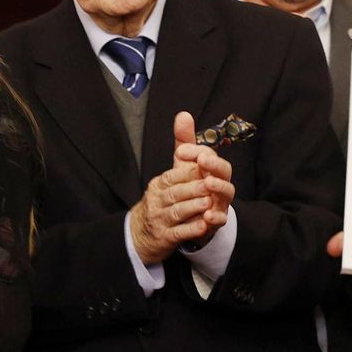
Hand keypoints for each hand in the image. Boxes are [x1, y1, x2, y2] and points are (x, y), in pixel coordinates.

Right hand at [129, 113, 232, 262]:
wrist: (142, 233)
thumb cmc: (163, 198)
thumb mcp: (171, 171)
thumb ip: (181, 144)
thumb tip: (184, 114)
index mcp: (160, 183)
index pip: (175, 173)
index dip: (190, 169)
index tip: (206, 165)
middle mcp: (157, 199)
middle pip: (176, 192)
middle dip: (193, 188)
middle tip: (210, 185)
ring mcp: (160, 219)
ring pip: (177, 212)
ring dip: (193, 207)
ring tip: (208, 204)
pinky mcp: (165, 237)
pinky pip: (178, 233)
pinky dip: (191, 229)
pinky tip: (203, 226)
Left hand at [171, 115, 235, 245]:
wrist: (192, 214)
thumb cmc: (191, 184)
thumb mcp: (184, 163)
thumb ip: (184, 140)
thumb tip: (183, 114)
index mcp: (212, 167)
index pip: (209, 154)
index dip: (196, 151)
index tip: (180, 150)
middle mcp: (220, 182)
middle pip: (224, 170)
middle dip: (214, 164)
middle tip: (202, 160)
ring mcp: (220, 201)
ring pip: (227, 192)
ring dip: (219, 186)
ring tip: (208, 183)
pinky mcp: (217, 220)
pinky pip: (221, 218)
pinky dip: (215, 217)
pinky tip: (206, 215)